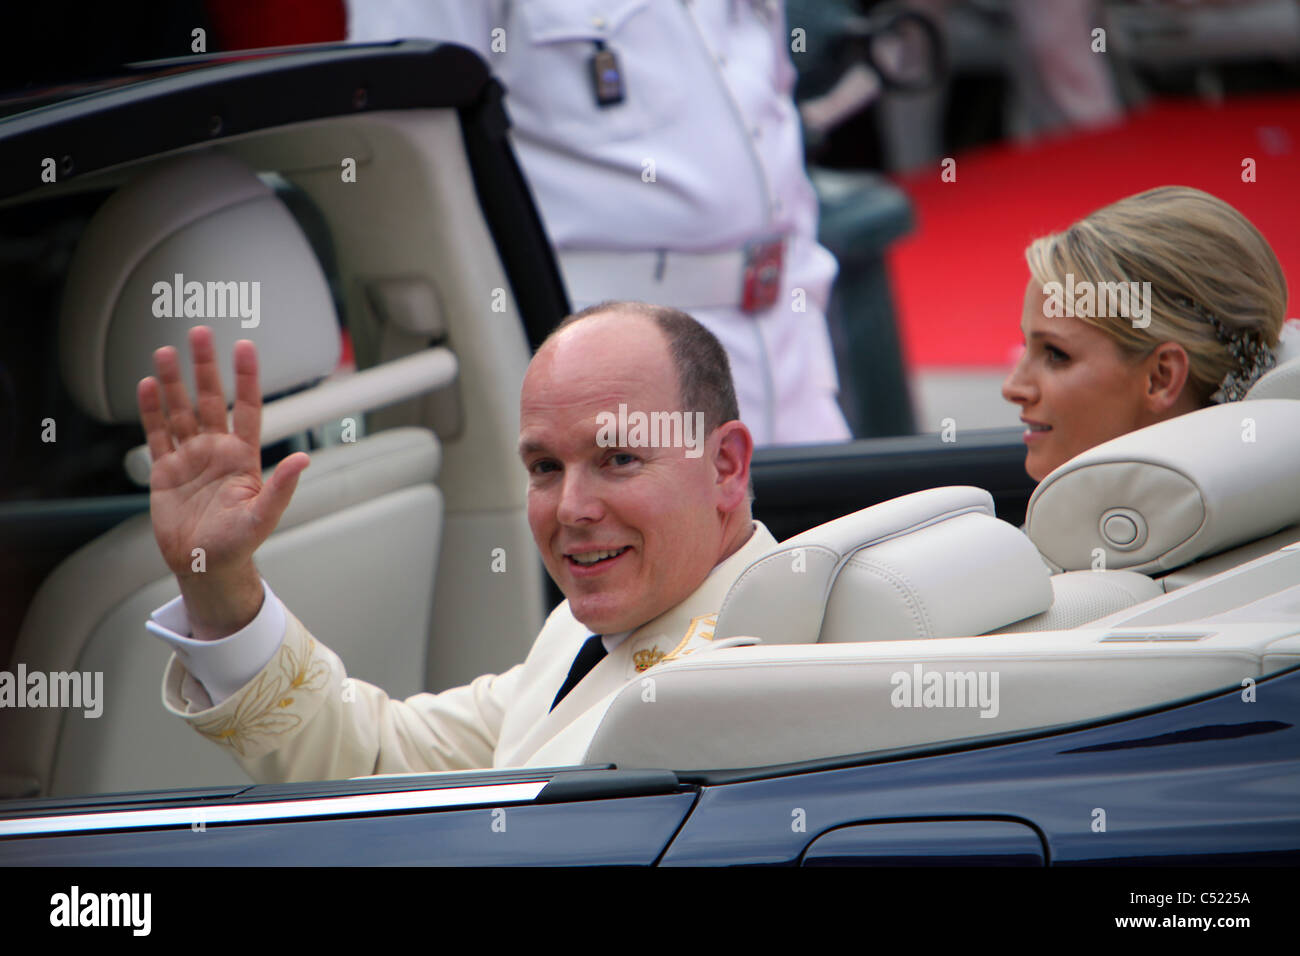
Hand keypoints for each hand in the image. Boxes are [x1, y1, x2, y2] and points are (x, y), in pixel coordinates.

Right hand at [137, 326, 308, 638]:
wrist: (205, 564)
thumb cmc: (239, 543)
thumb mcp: (263, 516)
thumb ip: (281, 487)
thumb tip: (303, 460)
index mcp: (244, 457)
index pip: (247, 408)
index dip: (246, 378)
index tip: (245, 346)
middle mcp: (217, 450)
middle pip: (211, 399)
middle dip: (205, 367)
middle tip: (200, 333)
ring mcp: (191, 457)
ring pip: (181, 411)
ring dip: (173, 382)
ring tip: (166, 351)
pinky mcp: (165, 470)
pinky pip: (158, 434)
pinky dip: (151, 411)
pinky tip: (147, 386)